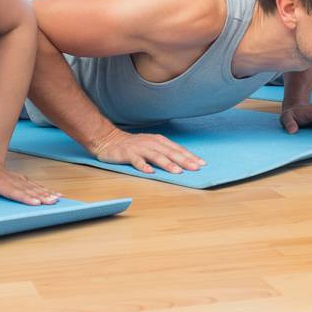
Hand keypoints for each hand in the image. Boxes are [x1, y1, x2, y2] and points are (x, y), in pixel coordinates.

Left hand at [0, 155, 59, 205]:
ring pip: (33, 187)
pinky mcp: (21, 181)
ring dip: (45, 193)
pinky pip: (34, 186)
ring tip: (56, 199)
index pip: (11, 190)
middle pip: (26, 189)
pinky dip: (45, 190)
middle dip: (40, 196)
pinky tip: (55, 194)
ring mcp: (16, 180)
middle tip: (51, 202)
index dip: (23, 196)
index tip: (35, 202)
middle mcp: (9, 180)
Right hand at [89, 129, 204, 173]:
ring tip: (177, 171)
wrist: (109, 139)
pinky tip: (150, 172)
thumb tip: (182, 162)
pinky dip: (143, 166)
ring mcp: (140, 148)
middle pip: (170, 152)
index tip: (202, 164)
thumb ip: (165, 152)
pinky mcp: (128, 154)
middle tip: (196, 168)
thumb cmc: (133, 145)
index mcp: (159, 141)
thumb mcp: (151, 145)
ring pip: (156, 156)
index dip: (190, 156)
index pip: (177, 149)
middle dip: (184, 160)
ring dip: (167, 164)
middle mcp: (151, 143)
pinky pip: (136, 161)